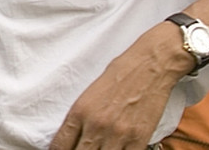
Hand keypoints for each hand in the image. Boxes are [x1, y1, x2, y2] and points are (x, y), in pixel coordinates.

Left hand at [49, 24, 188, 149]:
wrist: (148, 67)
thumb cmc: (118, 77)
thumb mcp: (89, 96)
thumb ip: (79, 119)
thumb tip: (71, 140)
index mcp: (79, 112)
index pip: (60, 145)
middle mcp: (96, 125)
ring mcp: (118, 134)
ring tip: (98, 149)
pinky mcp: (139, 138)